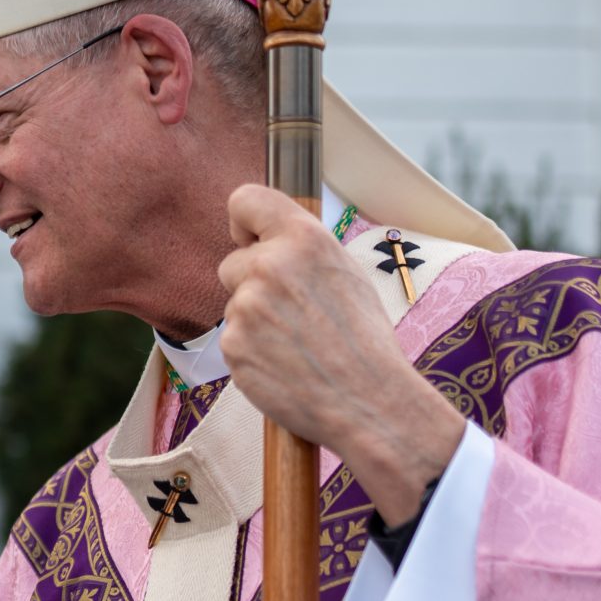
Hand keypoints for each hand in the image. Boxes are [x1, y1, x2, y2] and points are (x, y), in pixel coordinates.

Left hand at [217, 185, 465, 524]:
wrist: (369, 401)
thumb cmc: (364, 340)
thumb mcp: (345, 273)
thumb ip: (302, 252)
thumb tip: (267, 239)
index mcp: (304, 238)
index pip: (244, 200)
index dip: (243, 222)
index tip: (250, 238)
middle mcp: (270, 265)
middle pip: (233, 263)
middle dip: (251, 284)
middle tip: (291, 312)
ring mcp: (246, 306)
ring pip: (234, 305)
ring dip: (254, 322)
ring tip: (296, 344)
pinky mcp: (232, 344)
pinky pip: (232, 340)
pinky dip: (251, 352)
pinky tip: (284, 364)